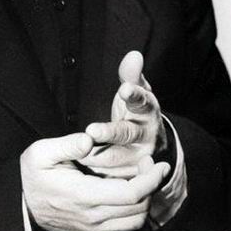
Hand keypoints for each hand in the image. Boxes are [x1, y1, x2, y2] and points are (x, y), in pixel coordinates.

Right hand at [20, 132, 168, 230]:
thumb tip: (90, 139)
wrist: (20, 205)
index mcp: (84, 195)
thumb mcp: (41, 152)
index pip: (132, 193)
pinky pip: (124, 227)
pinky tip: (129, 190)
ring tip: (140, 176)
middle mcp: (92, 216)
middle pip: (140, 208)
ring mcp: (93, 228)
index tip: (160, 163)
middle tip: (148, 163)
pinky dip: (135, 210)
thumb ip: (67, 144)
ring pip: (135, 221)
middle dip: (152, 185)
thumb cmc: (32, 175)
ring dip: (145, 199)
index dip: (152, 178)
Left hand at [81, 51, 166, 178]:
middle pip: (126, 134)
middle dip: (109, 132)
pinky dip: (95, 173)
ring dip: (96, 155)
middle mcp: (146, 135)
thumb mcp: (138, 93)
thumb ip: (132, 76)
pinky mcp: (130, 176)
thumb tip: (133, 55)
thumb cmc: (136, 114)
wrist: (152, 148)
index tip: (125, 89)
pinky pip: (110, 175)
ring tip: (79, 152)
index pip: (142, 102)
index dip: (134, 95)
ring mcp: (139, 158)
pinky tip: (79, 168)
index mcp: (148, 112)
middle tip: (91, 130)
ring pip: (115, 157)